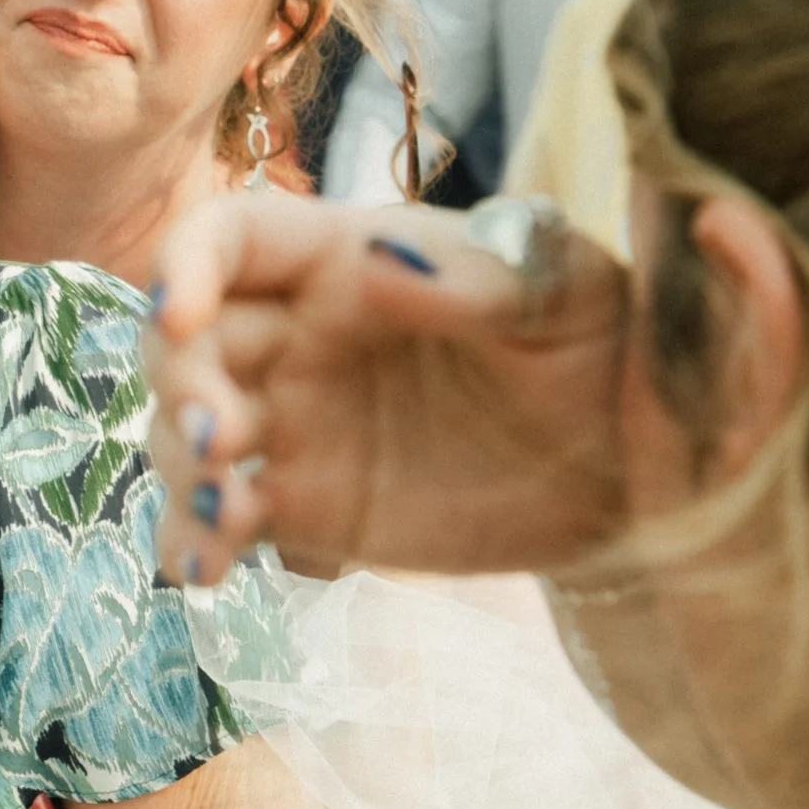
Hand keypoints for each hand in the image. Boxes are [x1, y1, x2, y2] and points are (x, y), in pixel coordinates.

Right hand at [144, 195, 630, 585]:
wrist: (631, 472)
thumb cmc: (600, 347)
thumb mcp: (570, 294)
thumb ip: (481, 279)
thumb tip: (377, 260)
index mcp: (345, 258)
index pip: (232, 238)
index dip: (184, 263)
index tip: (177, 313)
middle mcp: (296, 336)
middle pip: (188, 342)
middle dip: (179, 384)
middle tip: (220, 438)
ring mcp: (292, 425)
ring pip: (188, 433)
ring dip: (181, 467)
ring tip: (222, 512)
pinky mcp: (304, 508)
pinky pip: (224, 520)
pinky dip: (194, 542)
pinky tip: (203, 571)